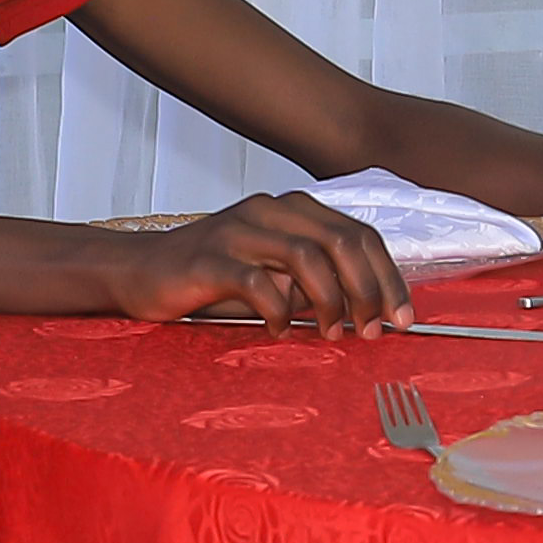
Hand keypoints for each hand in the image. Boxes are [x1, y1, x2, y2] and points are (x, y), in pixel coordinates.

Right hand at [104, 191, 409, 337]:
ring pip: (308, 257)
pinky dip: (279, 312)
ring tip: (331, 333)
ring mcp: (238, 230)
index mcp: (293, 209)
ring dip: (330, 302)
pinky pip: (259, 283)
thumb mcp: (275, 273)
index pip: (360, 235)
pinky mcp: (209, 258)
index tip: (403, 316)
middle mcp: (270, 210)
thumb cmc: (212, 277)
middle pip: (343, 241)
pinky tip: (279, 330)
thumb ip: (317, 279)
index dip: (389, 277)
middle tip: (375, 330)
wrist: (139, 270)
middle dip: (369, 290)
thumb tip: (371, 307)